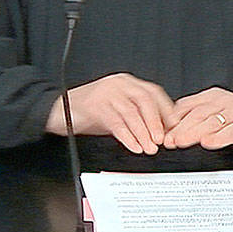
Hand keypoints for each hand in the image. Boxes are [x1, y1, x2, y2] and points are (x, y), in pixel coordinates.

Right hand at [46, 73, 173, 154]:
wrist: (58, 111)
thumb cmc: (89, 112)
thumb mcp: (117, 111)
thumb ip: (137, 116)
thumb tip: (160, 130)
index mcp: (126, 83)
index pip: (153, 92)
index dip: (165, 110)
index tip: (174, 127)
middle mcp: (118, 84)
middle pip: (144, 100)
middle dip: (156, 122)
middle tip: (162, 140)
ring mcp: (105, 93)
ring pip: (131, 113)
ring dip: (143, 133)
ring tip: (149, 148)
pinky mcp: (94, 105)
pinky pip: (116, 122)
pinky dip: (127, 137)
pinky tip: (134, 147)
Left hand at [163, 88, 232, 150]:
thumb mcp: (218, 112)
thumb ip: (198, 116)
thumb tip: (171, 128)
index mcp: (213, 96)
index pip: (187, 106)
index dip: (172, 120)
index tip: (161, 132)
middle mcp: (224, 100)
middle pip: (197, 114)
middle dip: (179, 128)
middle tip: (167, 140)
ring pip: (211, 122)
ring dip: (193, 133)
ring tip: (180, 142)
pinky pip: (231, 131)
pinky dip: (218, 138)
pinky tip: (208, 143)